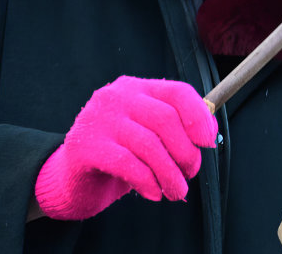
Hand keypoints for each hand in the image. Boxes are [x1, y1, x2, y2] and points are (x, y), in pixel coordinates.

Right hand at [34, 76, 218, 220]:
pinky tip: (154, 193)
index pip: (177, 92)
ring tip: (177, 191)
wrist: (72, 178)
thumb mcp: (148, 134)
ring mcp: (98, 119)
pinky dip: (148, 181)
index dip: (199, 117)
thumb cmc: (120, 154)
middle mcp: (117, 96)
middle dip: (185, 151)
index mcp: (137, 88)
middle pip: (166, 119)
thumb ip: (175, 129)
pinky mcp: (84, 146)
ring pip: (148, 144)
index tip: (208, 142)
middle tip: (190, 174)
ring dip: (170, 173)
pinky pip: (127, 163)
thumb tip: (209, 136)